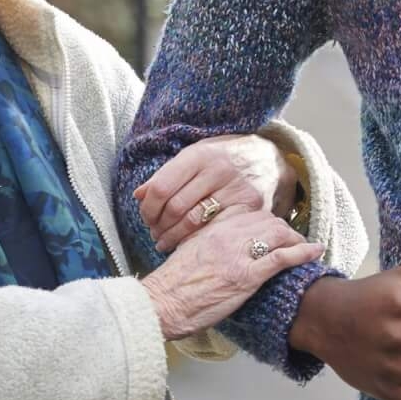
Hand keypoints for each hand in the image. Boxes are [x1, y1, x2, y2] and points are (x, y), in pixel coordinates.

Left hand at [135, 135, 297, 252]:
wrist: (261, 160)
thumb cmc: (216, 163)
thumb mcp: (189, 162)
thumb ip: (163, 178)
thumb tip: (139, 195)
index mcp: (198, 155)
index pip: (161, 188)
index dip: (148, 209)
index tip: (146, 218)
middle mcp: (218, 169)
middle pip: (175, 208)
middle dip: (159, 226)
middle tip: (154, 234)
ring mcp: (235, 188)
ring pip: (193, 222)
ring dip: (173, 236)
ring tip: (164, 241)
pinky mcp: (248, 206)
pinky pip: (213, 229)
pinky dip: (195, 240)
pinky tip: (186, 243)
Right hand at [141, 209, 321, 340]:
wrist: (161, 304)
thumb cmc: (170, 287)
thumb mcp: (188, 254)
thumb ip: (206, 246)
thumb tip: (219, 252)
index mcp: (212, 229)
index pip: (249, 214)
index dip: (266, 221)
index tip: (273, 230)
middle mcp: (227, 236)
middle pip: (268, 220)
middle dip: (285, 230)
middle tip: (293, 241)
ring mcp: (238, 255)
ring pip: (278, 234)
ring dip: (297, 240)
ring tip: (306, 248)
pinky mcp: (247, 276)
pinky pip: (282, 257)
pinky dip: (303, 252)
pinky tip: (315, 251)